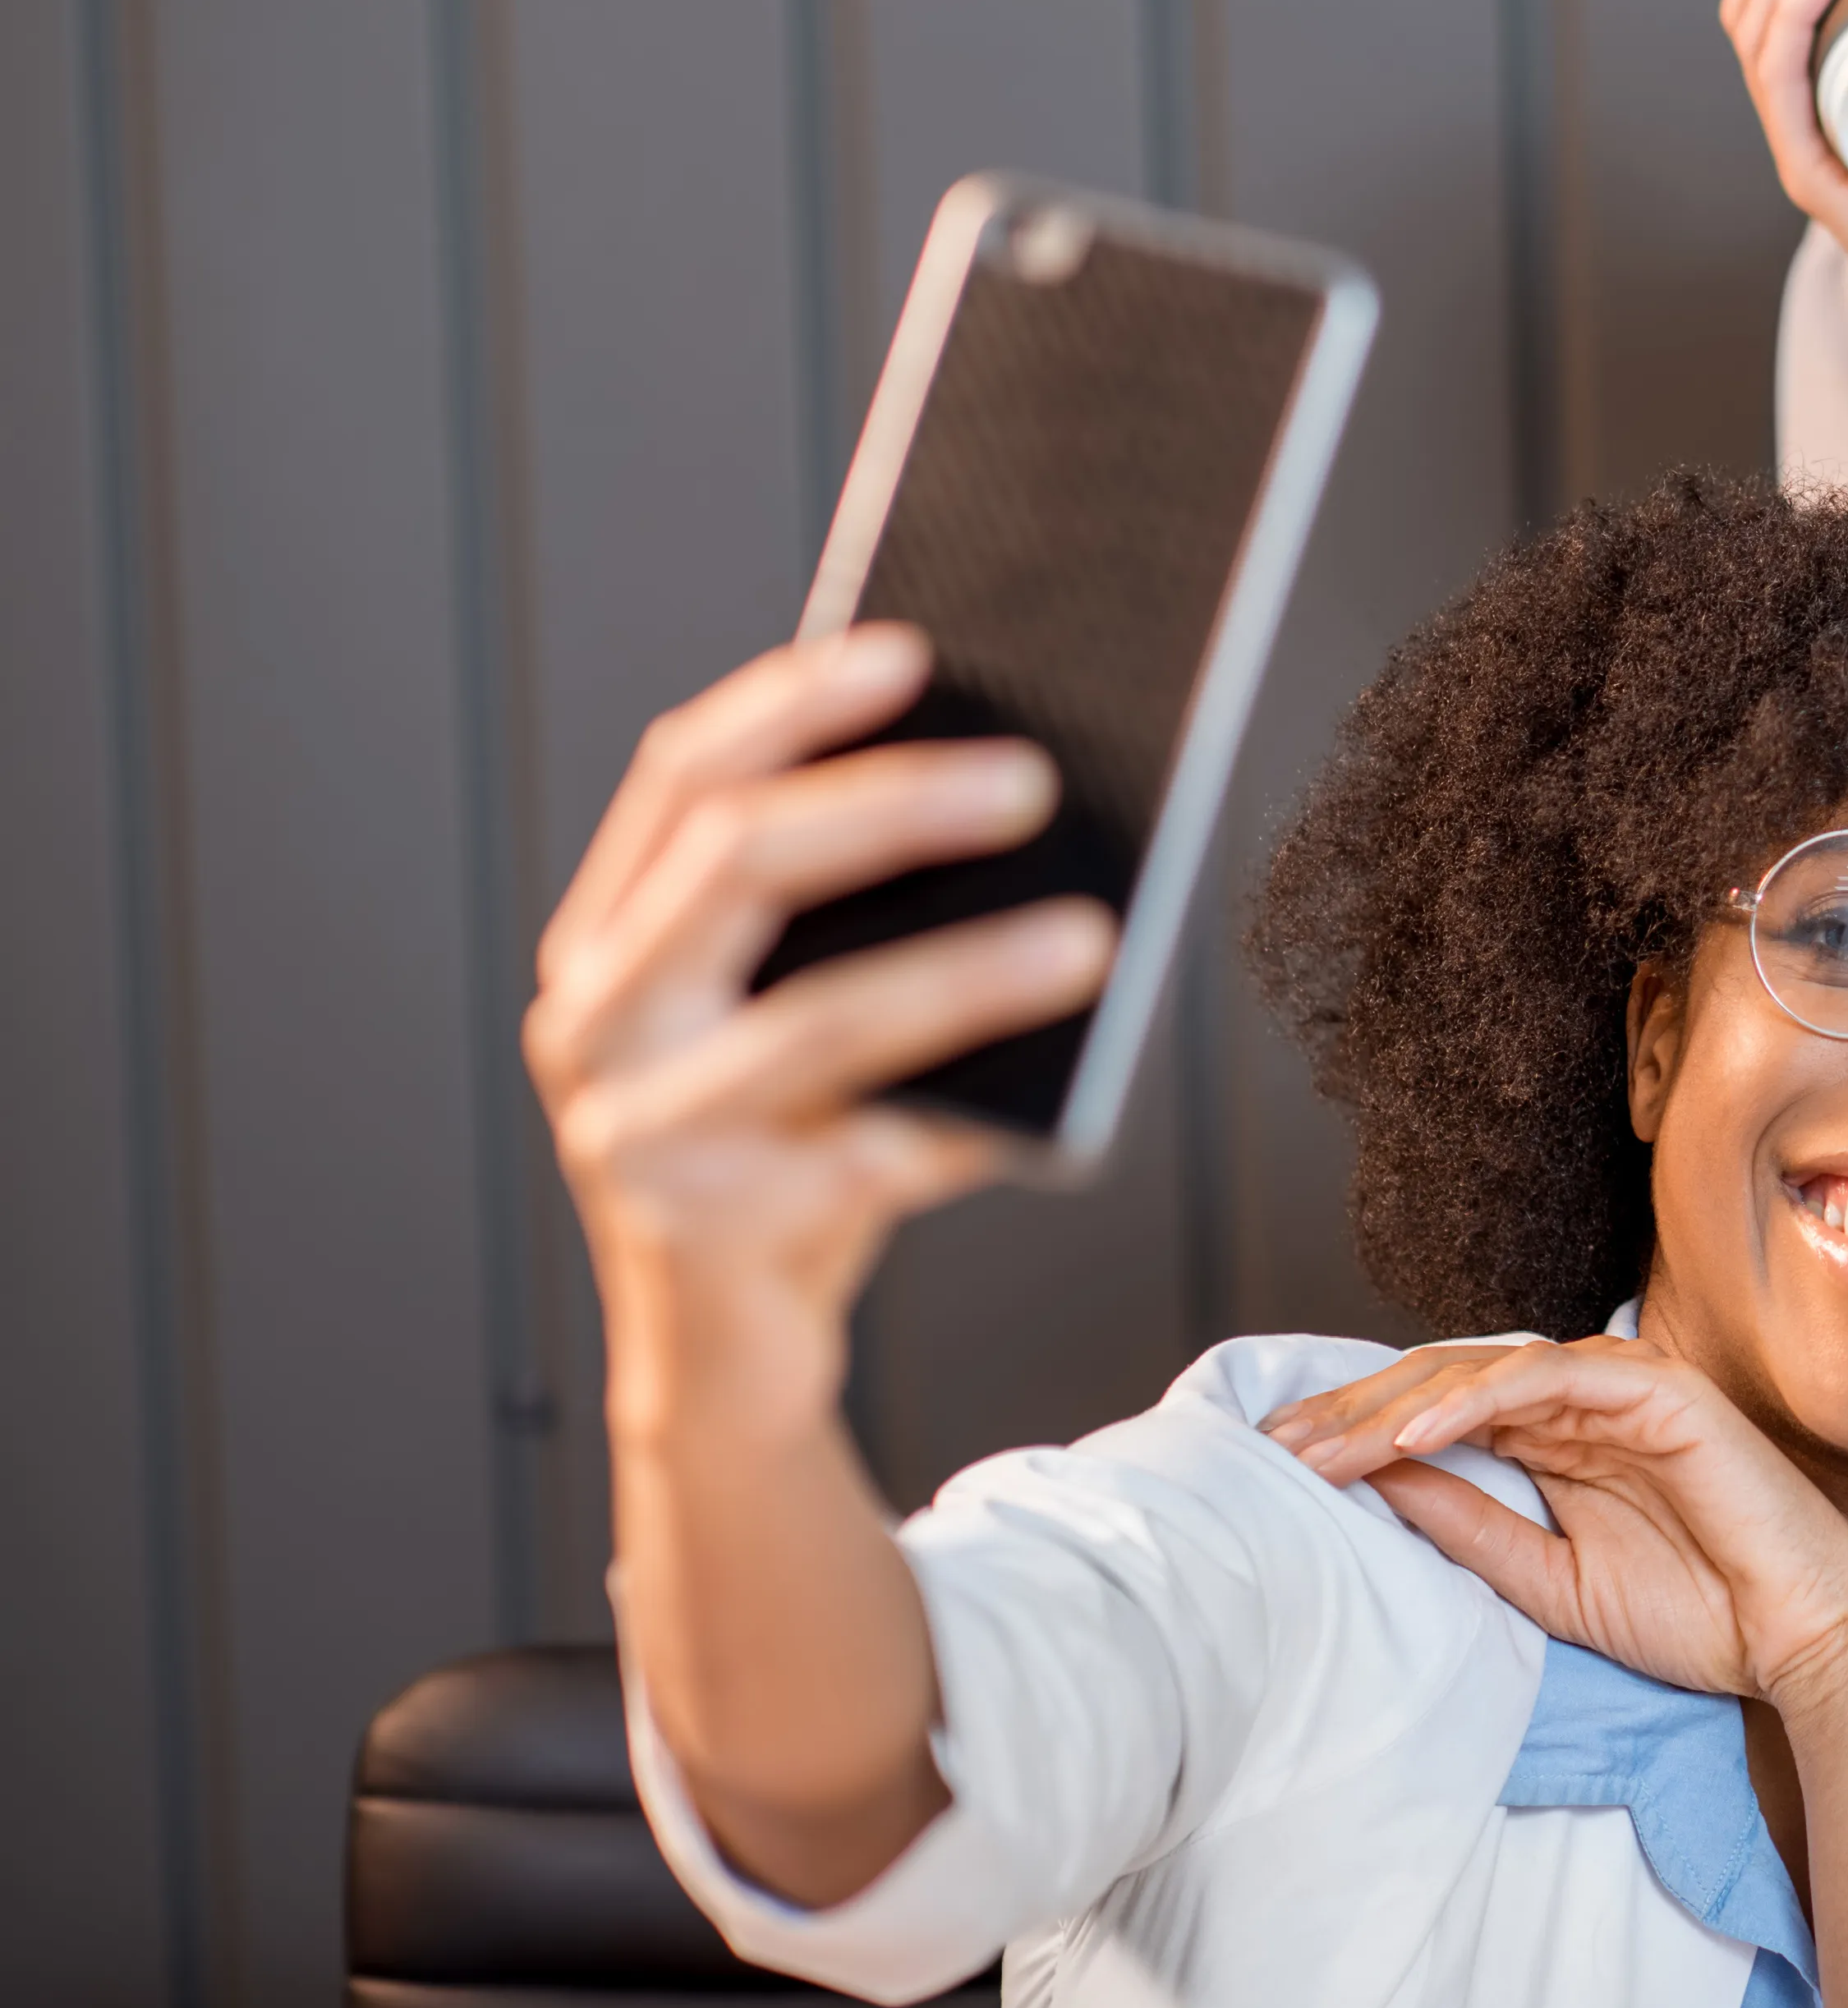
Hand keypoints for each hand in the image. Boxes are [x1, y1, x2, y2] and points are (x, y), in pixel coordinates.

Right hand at [527, 626, 1114, 1420]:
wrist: (726, 1360)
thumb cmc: (788, 1149)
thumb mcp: (786, 1019)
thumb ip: (840, 922)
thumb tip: (1013, 793)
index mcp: (607, 939)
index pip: (681, 777)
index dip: (792, 701)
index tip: (912, 647)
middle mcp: (597, 1023)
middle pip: (737, 866)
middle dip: (892, 805)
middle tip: (1033, 778)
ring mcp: (636, 1134)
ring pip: (817, 1024)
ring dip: (965, 975)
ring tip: (1091, 938)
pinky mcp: (707, 1238)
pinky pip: (870, 1161)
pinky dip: (971, 1129)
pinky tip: (1057, 1106)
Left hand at [1267, 1335, 1847, 1720]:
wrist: (1798, 1642)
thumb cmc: (1695, 1614)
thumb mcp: (1549, 1583)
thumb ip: (1472, 1529)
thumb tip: (1379, 1486)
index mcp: (1556, 1442)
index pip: (1437, 1414)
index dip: (1355, 1434)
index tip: (1275, 1470)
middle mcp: (1581, 1401)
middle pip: (1443, 1381)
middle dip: (1351, 1413)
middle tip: (1271, 1449)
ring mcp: (1622, 1386)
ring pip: (1484, 1368)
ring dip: (1394, 1406)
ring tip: (1319, 1450)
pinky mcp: (1659, 1388)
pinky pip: (1551, 1376)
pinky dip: (1476, 1400)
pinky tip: (1413, 1435)